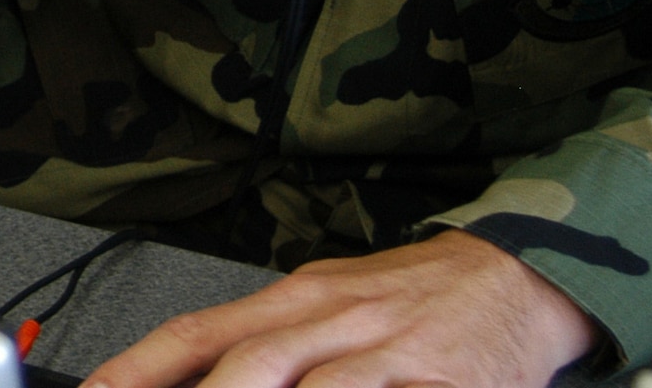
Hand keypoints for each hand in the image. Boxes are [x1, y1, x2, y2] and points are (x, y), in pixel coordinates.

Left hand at [87, 230, 596, 387]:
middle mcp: (328, 317)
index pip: (197, 333)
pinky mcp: (438, 379)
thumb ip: (264, 346)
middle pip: (245, 368)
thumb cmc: (408, 300)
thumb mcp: (327, 308)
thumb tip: (193, 377)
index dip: (139, 368)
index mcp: (292, 299)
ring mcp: (382, 348)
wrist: (512, 274)